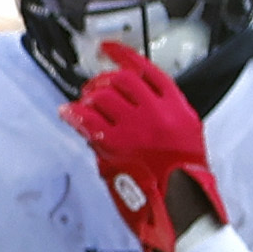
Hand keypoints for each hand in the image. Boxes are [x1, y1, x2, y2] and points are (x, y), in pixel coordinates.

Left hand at [59, 41, 222, 251]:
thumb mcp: (184, 132)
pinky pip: (88, 118)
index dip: (123, 55)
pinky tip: (68, 113)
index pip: (148, 69)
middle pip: (122, 78)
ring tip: (84, 105)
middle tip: (93, 88)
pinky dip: (74, 113)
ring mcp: (137, 126)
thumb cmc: (181, 173)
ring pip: (104, 94)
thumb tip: (126, 101)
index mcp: (177, 105)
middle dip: (102, 80)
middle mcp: (158, 111)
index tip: (108, 49)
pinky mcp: (117, 143)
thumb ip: (160, 112)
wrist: (181, 202)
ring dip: (88, 97)